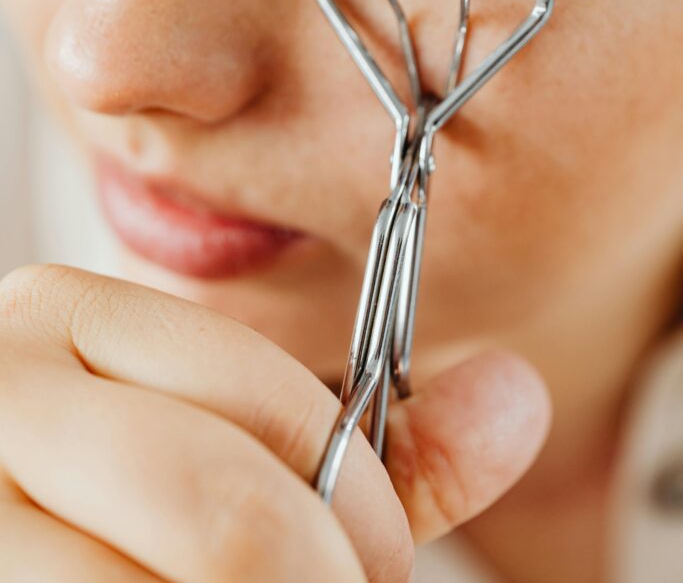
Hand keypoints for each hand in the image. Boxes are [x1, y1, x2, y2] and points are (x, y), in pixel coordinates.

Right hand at [0, 265, 549, 581]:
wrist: (12, 536)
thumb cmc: (130, 500)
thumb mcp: (238, 445)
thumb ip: (377, 446)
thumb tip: (519, 393)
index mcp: (63, 318)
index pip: (262, 398)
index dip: (361, 504)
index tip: (381, 560)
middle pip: (226, 514)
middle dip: (323, 579)